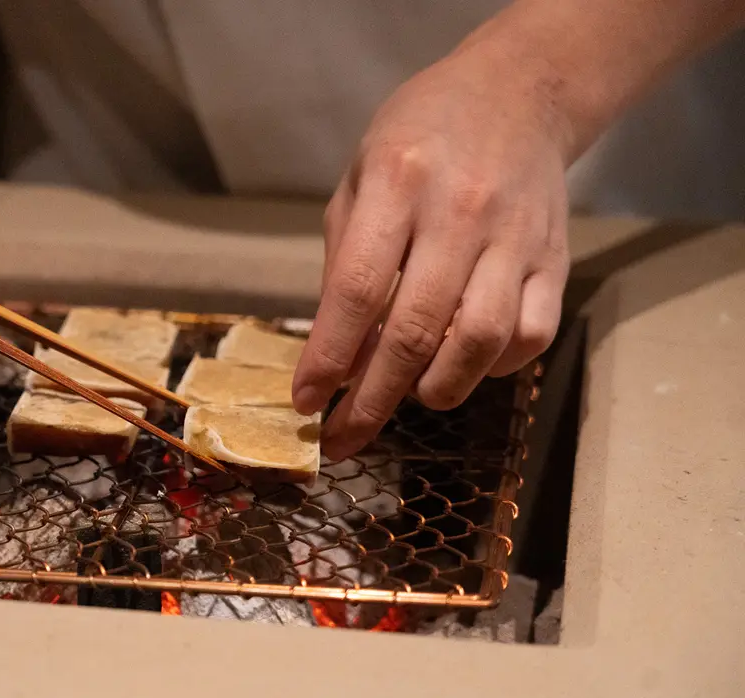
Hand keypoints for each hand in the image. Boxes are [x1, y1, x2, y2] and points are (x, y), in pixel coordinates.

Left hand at [293, 43, 570, 458]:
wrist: (518, 93)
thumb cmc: (420, 139)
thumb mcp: (359, 178)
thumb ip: (344, 260)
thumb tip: (331, 352)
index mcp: (397, 183)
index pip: (356, 289)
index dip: (329, 357)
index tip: (306, 403)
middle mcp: (460, 212)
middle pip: (415, 330)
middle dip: (372, 399)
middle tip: (343, 438)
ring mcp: (515, 238)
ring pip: (479, 342)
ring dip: (436, 388)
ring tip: (407, 396)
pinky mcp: (555, 259)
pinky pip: (530, 336)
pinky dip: (494, 369)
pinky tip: (465, 365)